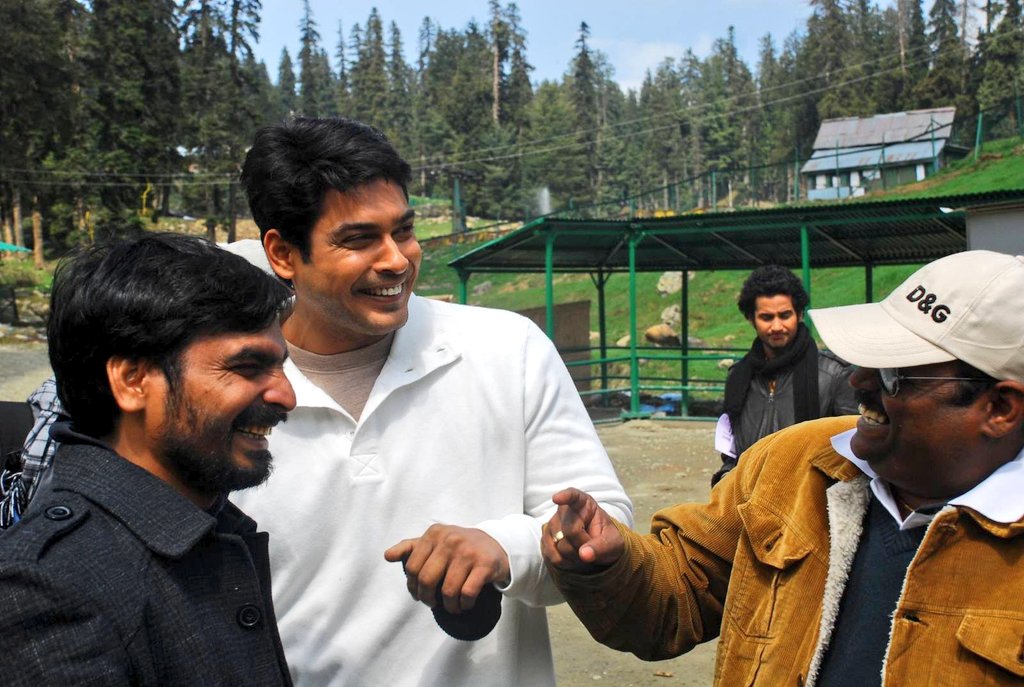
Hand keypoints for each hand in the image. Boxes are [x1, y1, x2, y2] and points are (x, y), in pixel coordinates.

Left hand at [384, 525, 509, 614]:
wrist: (496, 544)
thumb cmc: (459, 547)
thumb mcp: (435, 541)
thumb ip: (410, 547)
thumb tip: (387, 556)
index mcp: (435, 533)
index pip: (412, 566)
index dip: (413, 586)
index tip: (419, 594)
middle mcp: (450, 539)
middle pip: (427, 579)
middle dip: (427, 598)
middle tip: (433, 604)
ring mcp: (468, 552)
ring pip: (448, 590)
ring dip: (449, 606)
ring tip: (452, 607)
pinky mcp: (485, 565)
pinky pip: (467, 593)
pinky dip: (464, 604)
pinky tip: (465, 604)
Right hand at [541, 487, 624, 572]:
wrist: (597, 549)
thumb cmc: (607, 540)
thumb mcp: (614, 543)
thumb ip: (602, 546)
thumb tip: (584, 554)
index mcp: (584, 504)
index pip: (573, 496)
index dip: (565, 497)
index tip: (556, 498)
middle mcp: (565, 510)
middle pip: (570, 531)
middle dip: (583, 545)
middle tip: (592, 548)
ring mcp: (552, 524)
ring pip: (560, 545)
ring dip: (575, 556)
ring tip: (584, 553)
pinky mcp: (546, 539)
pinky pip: (552, 556)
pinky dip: (565, 563)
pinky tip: (574, 559)